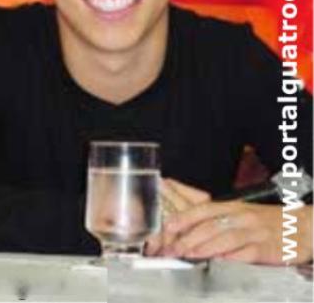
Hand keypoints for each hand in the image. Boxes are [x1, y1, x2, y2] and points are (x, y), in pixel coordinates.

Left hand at [146, 179, 312, 264]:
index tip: (168, 225)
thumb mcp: (243, 216)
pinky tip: (218, 262)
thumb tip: (193, 231)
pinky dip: (230, 258)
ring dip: (203, 247)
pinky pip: (246, 253)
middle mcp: (242, 216)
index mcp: (234, 207)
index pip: (204, 209)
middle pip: (210, 225)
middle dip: (188, 237)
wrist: (302, 227)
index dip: (184, 217)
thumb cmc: (268, 223)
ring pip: (224, 237)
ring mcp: (254, 232)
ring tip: (188, 254)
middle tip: (171, 248)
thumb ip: (220, 222)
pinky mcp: (267, 248)